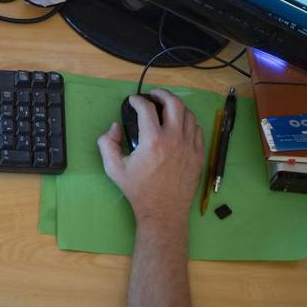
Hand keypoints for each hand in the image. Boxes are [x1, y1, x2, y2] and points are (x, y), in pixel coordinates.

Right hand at [96, 88, 203, 228]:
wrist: (163, 211)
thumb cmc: (138, 190)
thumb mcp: (113, 168)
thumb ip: (107, 143)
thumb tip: (114, 127)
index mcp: (153, 141)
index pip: (147, 108)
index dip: (138, 100)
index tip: (133, 100)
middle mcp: (174, 139)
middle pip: (174, 103)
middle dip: (162, 94)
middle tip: (154, 95)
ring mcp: (190, 147)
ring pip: (189, 115)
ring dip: (177, 107)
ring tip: (167, 108)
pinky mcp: (198, 155)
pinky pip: (197, 130)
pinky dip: (188, 123)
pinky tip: (180, 126)